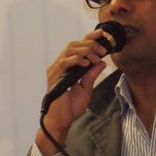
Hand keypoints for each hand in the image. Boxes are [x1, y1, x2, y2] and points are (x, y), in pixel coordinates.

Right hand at [36, 29, 108, 155]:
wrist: (62, 121)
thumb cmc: (71, 107)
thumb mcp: (87, 89)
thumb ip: (92, 75)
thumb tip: (101, 62)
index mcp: (68, 66)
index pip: (77, 47)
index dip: (88, 38)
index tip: (101, 34)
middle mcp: (60, 65)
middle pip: (73, 44)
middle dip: (90, 44)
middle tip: (102, 50)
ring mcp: (55, 70)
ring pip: (69, 50)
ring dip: (85, 51)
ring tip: (95, 58)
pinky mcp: (54, 78)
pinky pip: (63, 63)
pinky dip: (75, 60)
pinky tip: (85, 63)